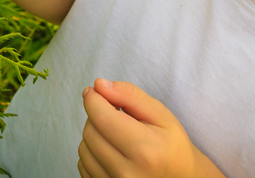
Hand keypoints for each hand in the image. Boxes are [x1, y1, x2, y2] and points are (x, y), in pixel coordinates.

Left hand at [78, 79, 224, 177]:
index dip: (93, 99)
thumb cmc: (171, 144)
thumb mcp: (160, 114)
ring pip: (83, 149)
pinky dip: (91, 153)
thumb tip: (99, 85)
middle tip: (113, 114)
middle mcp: (128, 173)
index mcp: (145, 150)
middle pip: (90, 132)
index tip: (93, 91)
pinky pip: (83, 166)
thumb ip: (130, 95)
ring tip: (115, 135)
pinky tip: (110, 151)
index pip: (102, 118)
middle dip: (96, 116)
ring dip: (93, 135)